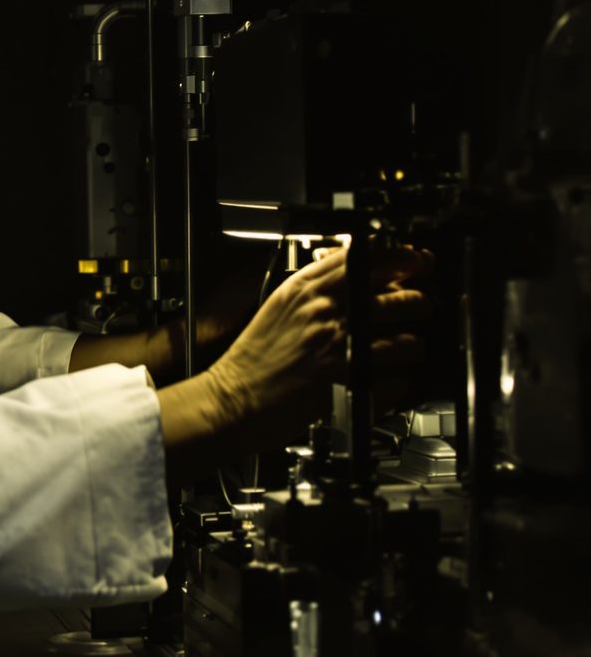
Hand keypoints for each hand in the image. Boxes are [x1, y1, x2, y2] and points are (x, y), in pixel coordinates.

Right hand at [155, 245, 430, 473]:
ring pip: (406, 341)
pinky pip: (397, 381)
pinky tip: (392, 380)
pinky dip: (401, 382)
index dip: (404, 258)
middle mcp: (326, 313)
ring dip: (413, 345)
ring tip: (409, 347)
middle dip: (420, 303)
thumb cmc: (255, 356)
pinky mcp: (347, 385)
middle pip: (399, 298)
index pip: (369, 258)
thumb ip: (316, 283)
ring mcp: (339, 349)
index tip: (418, 261)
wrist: (233, 398)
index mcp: (308, 288)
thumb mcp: (280, 303)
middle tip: (422, 306)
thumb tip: (358, 271)